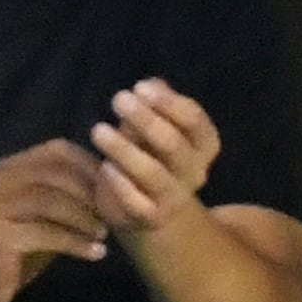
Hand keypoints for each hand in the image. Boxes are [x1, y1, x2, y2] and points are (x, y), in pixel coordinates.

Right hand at [0, 140, 106, 301]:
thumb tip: (111, 186)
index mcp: (5, 169)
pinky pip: (47, 233)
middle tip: (116, 213)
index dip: (90, 165)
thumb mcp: (39, 221)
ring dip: (86, 217)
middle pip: (56, 173)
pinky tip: (96, 254)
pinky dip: (76, 242)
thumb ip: (63, 200)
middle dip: (92, 192)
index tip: (117, 188)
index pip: (55, 151)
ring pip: (52, 201)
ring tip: (106, 234)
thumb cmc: (9, 257)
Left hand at [90, 78, 220, 240]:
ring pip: (153, 172)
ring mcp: (174, 198)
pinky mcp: (150, 217)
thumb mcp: (155, 128)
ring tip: (98, 130)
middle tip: (118, 99)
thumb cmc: (152, 157)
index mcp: (203, 146)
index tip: (140, 87)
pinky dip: (119, 182)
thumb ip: (156, 105)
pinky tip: (104, 166)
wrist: (151, 214)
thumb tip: (153, 83)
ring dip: (123, 149)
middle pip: (173, 144)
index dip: (168, 102)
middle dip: (144, 119)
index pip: (194, 120)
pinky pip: (135, 201)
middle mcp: (195, 172)